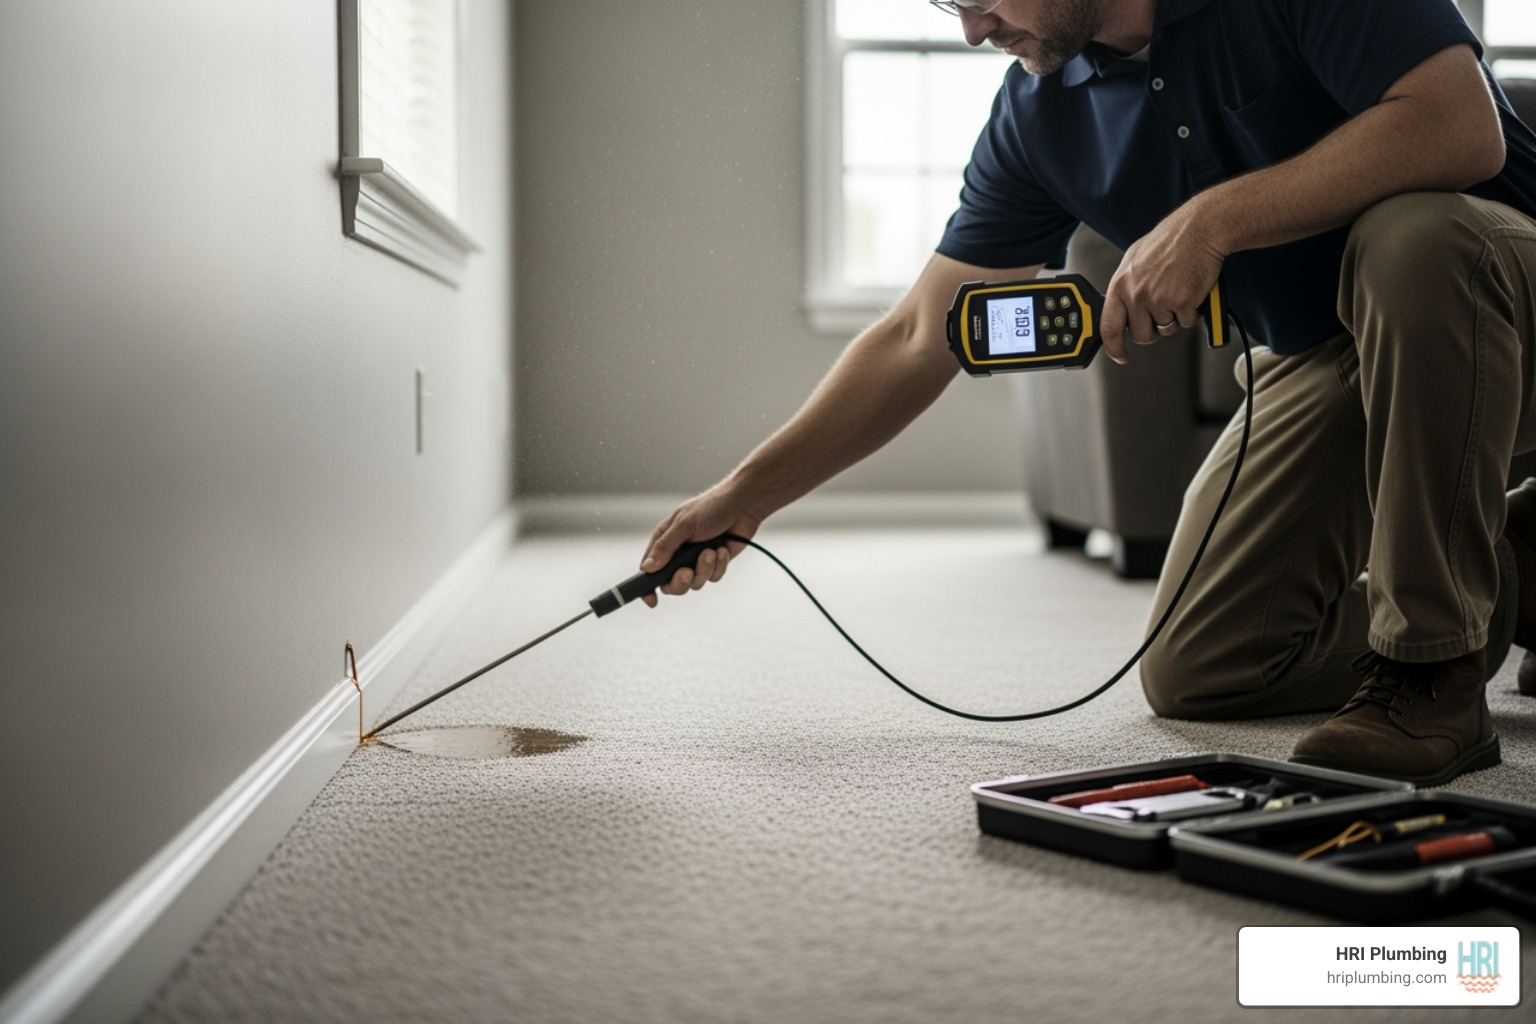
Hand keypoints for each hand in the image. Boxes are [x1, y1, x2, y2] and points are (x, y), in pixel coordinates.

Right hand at [638, 484, 761, 606]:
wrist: (743, 505)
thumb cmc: (711, 507)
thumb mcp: (684, 524)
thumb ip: (666, 547)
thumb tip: (647, 569)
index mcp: (664, 541)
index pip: (648, 568)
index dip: (647, 586)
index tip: (652, 600)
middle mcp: (678, 553)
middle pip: (671, 584)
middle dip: (680, 582)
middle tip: (688, 572)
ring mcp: (696, 560)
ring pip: (694, 583)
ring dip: (703, 569)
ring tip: (711, 551)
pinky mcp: (715, 564)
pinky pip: (713, 577)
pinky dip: (718, 566)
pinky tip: (723, 549)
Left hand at [1098, 197, 1227, 363]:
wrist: (1199, 230)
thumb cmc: (1170, 241)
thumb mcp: (1134, 261)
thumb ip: (1126, 287)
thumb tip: (1121, 310)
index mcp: (1120, 285)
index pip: (1108, 327)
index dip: (1113, 347)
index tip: (1120, 355)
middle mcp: (1136, 294)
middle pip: (1141, 335)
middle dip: (1153, 330)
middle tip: (1162, 313)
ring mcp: (1158, 300)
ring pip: (1165, 330)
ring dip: (1174, 319)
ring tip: (1177, 293)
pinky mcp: (1181, 303)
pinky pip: (1186, 322)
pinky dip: (1191, 312)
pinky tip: (1190, 291)